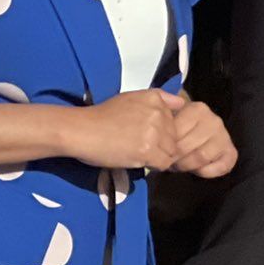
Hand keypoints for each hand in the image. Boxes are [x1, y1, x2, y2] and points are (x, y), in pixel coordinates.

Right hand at [68, 89, 185, 171]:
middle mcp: (158, 113)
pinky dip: (154, 166)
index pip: (176, 120)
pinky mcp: (147, 150)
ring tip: (140, 154)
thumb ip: (159, 100)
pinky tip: (139, 161)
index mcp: (154, 98)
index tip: (146, 134)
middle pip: (175, 137)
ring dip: (159, 156)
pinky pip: (164, 163)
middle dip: (162, 145)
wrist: (81, 130)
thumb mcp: (131, 99)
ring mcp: (154, 132)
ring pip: (171, 151)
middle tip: (142, 147)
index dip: (163, 131)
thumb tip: (182, 102)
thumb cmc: (102, 116)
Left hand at [168, 97, 237, 177]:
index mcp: (197, 109)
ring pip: (201, 157)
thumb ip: (162, 116)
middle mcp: (214, 121)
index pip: (176, 133)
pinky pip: (219, 167)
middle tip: (168, 161)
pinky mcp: (232, 153)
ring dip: (187, 166)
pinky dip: (206, 172)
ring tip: (180, 165)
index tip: (161, 150)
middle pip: (186, 147)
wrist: (198, 133)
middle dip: (174, 158)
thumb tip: (157, 123)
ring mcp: (224, 136)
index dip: (165, 146)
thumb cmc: (180, 128)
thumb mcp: (168, 118)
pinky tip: (198, 169)